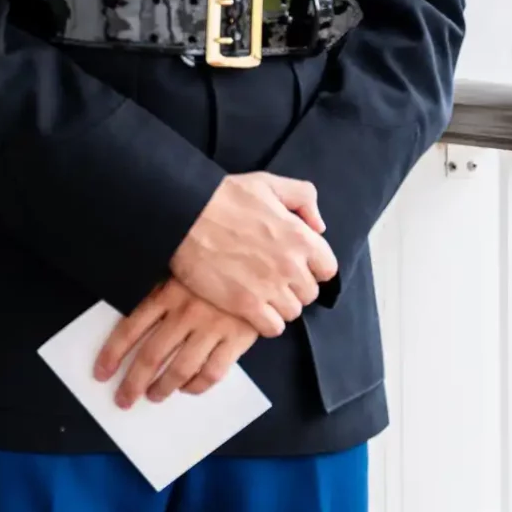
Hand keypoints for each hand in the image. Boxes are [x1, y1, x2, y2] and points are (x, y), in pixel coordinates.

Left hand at [94, 279, 258, 407]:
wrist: (257, 267)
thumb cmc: (211, 270)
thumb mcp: (178, 272)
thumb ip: (158, 295)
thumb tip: (132, 326)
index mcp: (167, 293)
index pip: (131, 328)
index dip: (112, 353)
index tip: (101, 373)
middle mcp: (186, 312)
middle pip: (152, 355)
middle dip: (133, 382)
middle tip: (123, 399)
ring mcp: (212, 327)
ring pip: (181, 368)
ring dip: (163, 387)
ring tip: (153, 396)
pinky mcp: (236, 339)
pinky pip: (212, 372)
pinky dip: (197, 386)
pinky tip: (187, 389)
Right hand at [170, 172, 337, 337]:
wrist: (183, 214)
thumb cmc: (223, 196)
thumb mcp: (266, 183)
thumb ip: (302, 196)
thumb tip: (318, 226)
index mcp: (300, 237)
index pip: (328, 269)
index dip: (312, 267)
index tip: (294, 263)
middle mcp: (290, 266)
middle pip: (309, 293)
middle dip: (294, 286)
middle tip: (272, 276)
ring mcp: (269, 288)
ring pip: (292, 312)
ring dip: (279, 304)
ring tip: (260, 291)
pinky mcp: (246, 305)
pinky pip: (273, 328)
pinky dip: (265, 321)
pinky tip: (252, 306)